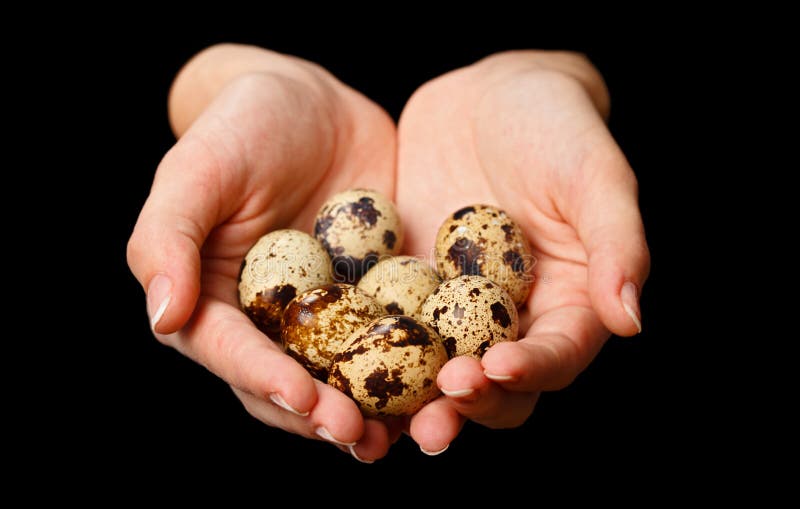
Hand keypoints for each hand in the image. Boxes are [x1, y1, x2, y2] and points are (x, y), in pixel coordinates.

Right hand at [127, 44, 399, 461]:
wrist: (313, 105)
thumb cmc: (243, 126)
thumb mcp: (200, 168)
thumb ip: (167, 237)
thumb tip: (162, 316)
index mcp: (211, 301)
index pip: (231, 353)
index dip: (264, 380)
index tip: (303, 399)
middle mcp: (264, 323)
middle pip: (287, 384)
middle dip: (322, 416)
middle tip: (361, 438)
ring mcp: (322, 318)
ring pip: (341, 379)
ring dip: (371, 414)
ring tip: (407, 435)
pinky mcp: (371, 303)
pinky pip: (390, 342)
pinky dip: (411, 369)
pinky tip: (444, 386)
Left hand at [396, 51, 649, 452]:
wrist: (490, 95)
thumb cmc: (556, 126)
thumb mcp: (594, 173)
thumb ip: (617, 242)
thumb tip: (631, 321)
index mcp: (569, 304)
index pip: (558, 354)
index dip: (532, 370)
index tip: (497, 368)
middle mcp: (509, 319)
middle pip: (493, 383)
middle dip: (466, 404)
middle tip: (435, 412)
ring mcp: (451, 309)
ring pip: (434, 372)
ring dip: (410, 402)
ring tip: (379, 419)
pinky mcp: (404, 290)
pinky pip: (385, 328)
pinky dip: (364, 351)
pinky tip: (332, 363)